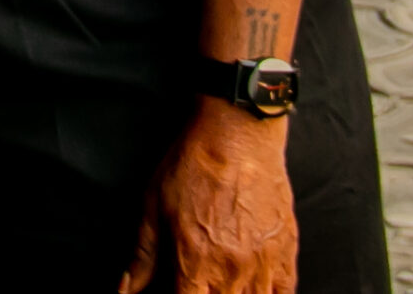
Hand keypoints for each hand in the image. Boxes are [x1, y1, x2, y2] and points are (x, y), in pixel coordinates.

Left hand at [121, 100, 295, 293]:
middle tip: (200, 284)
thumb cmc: (191, 165)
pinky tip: (258, 290)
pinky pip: (287, 293)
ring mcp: (263, 265)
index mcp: (194, 263)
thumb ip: (143, 256)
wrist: (236, 134)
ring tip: (224, 287)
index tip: (177, 291)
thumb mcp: (153, 206)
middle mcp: (231, 271)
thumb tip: (126, 290)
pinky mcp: (287, 252)